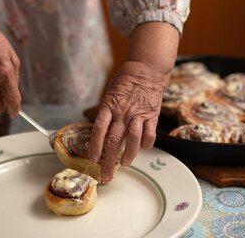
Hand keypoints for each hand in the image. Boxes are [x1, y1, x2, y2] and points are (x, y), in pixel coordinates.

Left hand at [89, 61, 169, 181]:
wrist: (146, 71)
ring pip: (133, 141)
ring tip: (124, 163)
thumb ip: (106, 114)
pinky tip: (143, 148)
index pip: (99, 130)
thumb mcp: (109, 95)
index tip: (93, 159)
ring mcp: (138, 115)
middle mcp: (122, 112)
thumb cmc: (125, 82)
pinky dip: (146, 145)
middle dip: (108, 161)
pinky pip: (149, 136)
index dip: (95, 147)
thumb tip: (102, 134)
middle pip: (114, 141)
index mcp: (108, 106)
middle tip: (106, 174)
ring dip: (128, 156)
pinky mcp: (151, 116)